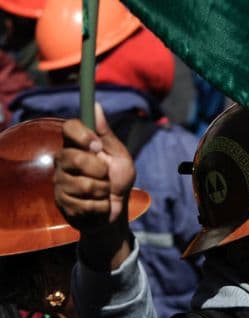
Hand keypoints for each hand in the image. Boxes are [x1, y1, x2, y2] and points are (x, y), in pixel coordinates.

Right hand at [54, 104, 135, 268]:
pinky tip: (98, 205)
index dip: (82, 135)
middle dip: (99, 170)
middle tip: (106, 176)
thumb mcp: (119, 156)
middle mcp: (64, 161)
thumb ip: (106, 134)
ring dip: (102, 191)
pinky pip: (83, 203)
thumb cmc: (119, 180)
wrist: (116, 211)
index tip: (97, 145)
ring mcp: (60, 181)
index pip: (69, 127)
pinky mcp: (61, 202)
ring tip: (104, 192)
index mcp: (78, 145)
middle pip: (72, 157)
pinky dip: (99, 206)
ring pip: (82, 183)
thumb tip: (96, 105)